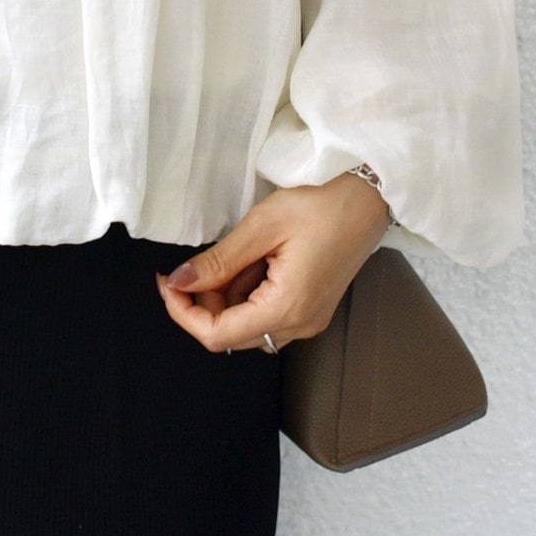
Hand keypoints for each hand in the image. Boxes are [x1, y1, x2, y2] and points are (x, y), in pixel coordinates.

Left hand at [154, 173, 391, 353]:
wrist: (369, 199)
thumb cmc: (321, 205)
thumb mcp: (262, 226)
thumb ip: (219, 261)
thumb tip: (178, 282)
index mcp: (288, 308)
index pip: (219, 335)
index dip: (183, 313)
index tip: (167, 283)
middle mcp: (300, 324)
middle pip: (231, 334)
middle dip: (202, 303)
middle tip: (193, 264)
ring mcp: (307, 319)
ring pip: (247, 325)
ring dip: (225, 297)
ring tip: (233, 254)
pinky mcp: (310, 308)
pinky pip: (265, 314)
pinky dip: (246, 293)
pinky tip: (252, 260)